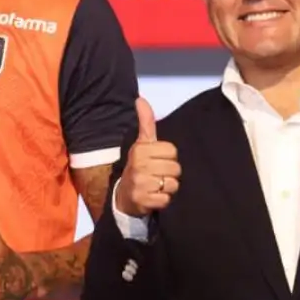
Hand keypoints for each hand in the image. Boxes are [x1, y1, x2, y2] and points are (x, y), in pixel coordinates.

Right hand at [114, 98, 180, 218]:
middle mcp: (139, 165)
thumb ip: (145, 122)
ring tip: (156, 186)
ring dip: (168, 187)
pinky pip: (167, 199)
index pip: (172, 151)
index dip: (169, 157)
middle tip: (157, 175)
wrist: (124, 196)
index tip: (157, 160)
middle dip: (170, 173)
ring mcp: (140, 184)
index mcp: (140, 150)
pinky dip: (163, 200)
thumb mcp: (141, 144)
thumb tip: (140, 99)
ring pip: (173, 184)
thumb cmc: (138, 167)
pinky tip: (154, 196)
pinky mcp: (144, 201)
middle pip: (175, 168)